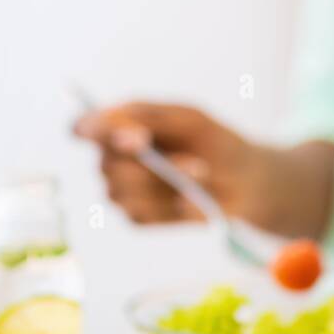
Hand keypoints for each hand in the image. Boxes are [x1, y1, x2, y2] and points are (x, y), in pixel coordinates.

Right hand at [73, 102, 333, 238]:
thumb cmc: (216, 142)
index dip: (88, 129)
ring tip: (201, 172)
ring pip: (121, 192)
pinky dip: (169, 208)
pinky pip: (140, 215)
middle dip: (144, 161)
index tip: (117, 134)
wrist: (247, 182)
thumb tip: (121, 130)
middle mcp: (115, 159)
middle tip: (187, 156)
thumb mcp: (190, 119)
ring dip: (162, 184)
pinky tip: (193, 199)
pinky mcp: (140, 217)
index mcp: (122, 126)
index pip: (85, 126)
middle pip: (106, 163)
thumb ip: (152, 117)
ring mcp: (125, 191)